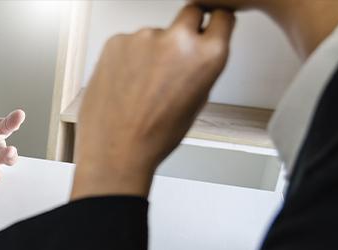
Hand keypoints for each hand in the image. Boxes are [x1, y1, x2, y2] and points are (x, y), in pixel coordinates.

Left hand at [71, 5, 234, 199]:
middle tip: (176, 54)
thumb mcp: (197, 101)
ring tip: (142, 86)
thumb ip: (201, 67)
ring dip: (152, 51)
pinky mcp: (117, 40)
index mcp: (207, 55)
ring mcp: (144, 36)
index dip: (215, 24)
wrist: (116, 148)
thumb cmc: (155, 135)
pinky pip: (129, 43)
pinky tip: (125, 83)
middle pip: (191, 12)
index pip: (222, 17)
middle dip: (187, 28)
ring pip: (155, 34)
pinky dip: (128, 58)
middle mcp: (178, 39)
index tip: (211, 26)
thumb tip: (199, 50)